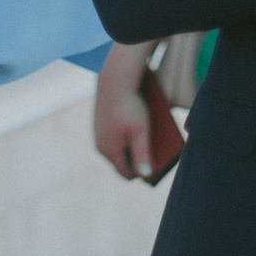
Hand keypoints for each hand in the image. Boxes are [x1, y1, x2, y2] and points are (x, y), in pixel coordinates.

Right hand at [92, 41, 155, 180]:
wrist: (114, 80)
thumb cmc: (130, 105)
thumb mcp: (141, 131)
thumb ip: (142, 154)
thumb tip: (145, 175)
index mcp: (110, 151)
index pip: (126, 173)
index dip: (142, 174)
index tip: (157, 168)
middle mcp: (101, 146)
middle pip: (122, 162)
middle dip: (137, 161)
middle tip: (154, 153)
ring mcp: (99, 135)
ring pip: (118, 150)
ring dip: (131, 148)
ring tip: (148, 142)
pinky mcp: (100, 125)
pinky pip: (115, 138)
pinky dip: (126, 137)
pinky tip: (137, 129)